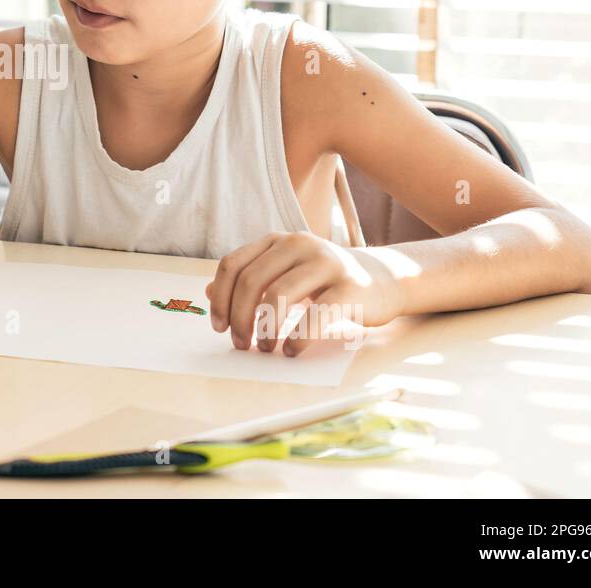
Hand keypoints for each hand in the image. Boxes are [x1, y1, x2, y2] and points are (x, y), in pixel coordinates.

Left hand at [204, 232, 401, 355]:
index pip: (233, 264)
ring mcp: (326, 263)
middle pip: (251, 280)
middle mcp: (298, 244)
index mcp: (278, 241)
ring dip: (264, 329)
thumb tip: (207, 292)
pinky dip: (296, 338)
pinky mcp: (349, 287)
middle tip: (240, 343)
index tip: (218, 326)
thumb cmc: (325, 281)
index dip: (220, 297)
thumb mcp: (285, 273)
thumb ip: (251, 278)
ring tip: (265, 349)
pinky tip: (291, 350)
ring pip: (278, 295)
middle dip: (238, 317)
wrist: (382, 280)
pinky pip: (313, 315)